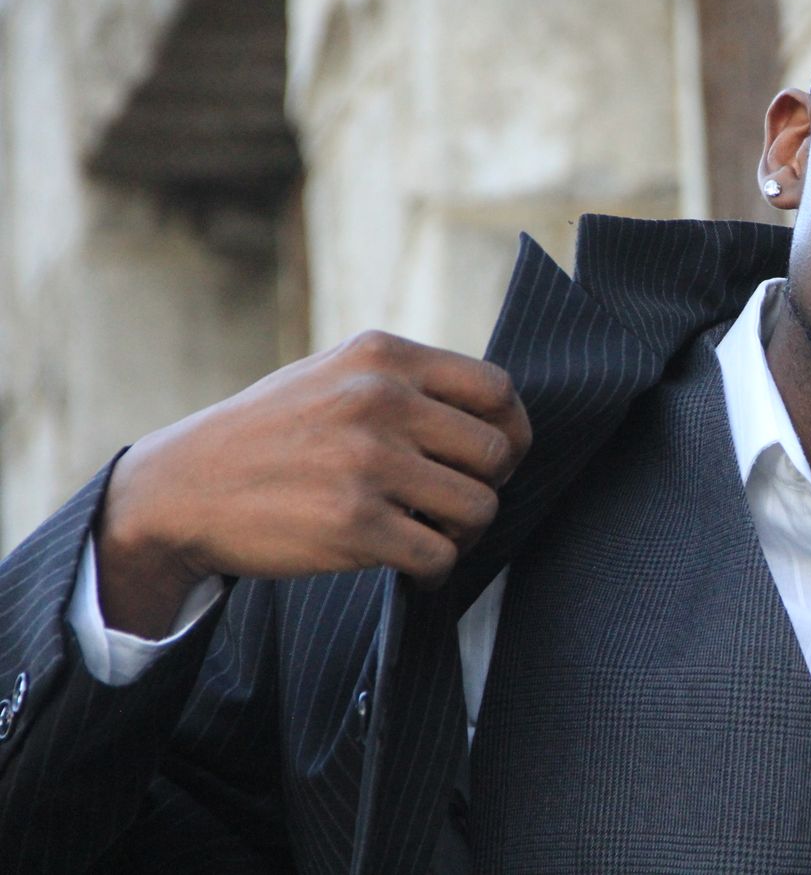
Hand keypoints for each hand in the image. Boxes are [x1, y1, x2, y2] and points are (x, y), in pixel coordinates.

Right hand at [98, 331, 531, 637]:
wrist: (181, 488)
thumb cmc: (273, 434)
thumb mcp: (335, 374)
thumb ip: (408, 383)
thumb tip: (499, 418)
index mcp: (382, 357)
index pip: (497, 389)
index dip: (510, 432)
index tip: (493, 460)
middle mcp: (381, 400)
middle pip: (497, 453)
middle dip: (488, 487)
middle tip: (456, 506)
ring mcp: (368, 462)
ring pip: (479, 507)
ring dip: (465, 533)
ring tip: (434, 536)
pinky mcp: (354, 525)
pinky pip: (440, 556)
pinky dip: (436, 571)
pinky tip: (414, 570)